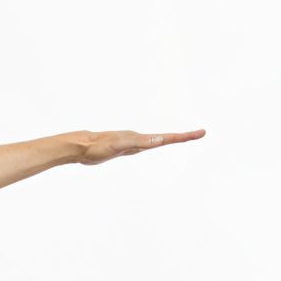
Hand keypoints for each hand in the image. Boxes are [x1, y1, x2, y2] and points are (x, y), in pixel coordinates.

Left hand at [78, 129, 204, 165]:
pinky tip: (153, 144)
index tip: (201, 133)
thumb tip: (158, 140)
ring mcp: (131, 142)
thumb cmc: (97, 147)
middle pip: (165, 138)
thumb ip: (138, 143)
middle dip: (183, 137)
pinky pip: (144, 145)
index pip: (166, 138)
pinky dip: (154, 144)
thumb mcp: (119, 145)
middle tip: (199, 134)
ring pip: (155, 141)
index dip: (184, 137)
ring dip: (171, 139)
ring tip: (184, 137)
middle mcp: (138, 139)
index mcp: (140, 139)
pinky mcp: (123, 147)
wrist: (80, 146)